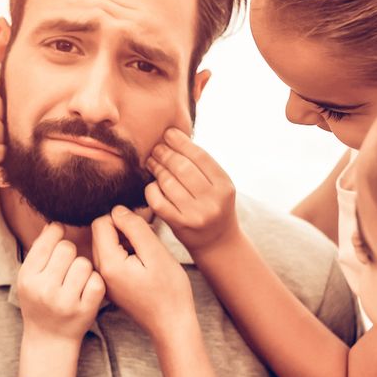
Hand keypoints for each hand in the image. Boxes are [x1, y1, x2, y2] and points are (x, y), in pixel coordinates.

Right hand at [16, 223, 105, 342]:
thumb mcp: (28, 278)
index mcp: (28, 277)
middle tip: (66, 265)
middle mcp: (45, 289)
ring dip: (83, 268)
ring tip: (75, 279)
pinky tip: (85, 290)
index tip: (60, 235)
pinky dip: (93, 282)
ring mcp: (66, 301)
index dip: (57, 233)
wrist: (49, 339)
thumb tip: (54, 224)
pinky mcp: (85, 310)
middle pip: (68, 248)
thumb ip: (39, 251)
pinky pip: (96, 280)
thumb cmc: (38, 302)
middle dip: (69, 253)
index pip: (49, 240)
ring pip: (84, 263)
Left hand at [91, 206, 195, 340]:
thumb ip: (134, 227)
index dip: (122, 219)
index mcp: (108, 263)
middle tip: (147, 242)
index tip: (142, 231)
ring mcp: (104, 280)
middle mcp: (99, 272)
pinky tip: (143, 265)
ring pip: (107, 245)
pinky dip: (126, 254)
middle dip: (123, 230)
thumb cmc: (169, 290)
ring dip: (125, 242)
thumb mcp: (156, 253)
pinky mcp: (111, 285)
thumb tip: (118, 210)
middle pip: (101, 233)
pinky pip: (112, 258)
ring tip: (147, 255)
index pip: (101, 223)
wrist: (172, 324)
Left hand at [145, 128, 239, 255]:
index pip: (200, 156)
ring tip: (151, 162)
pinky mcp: (180, 225)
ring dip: (157, 168)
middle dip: (166, 154)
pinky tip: (151, 184)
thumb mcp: (218, 186)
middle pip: (182, 168)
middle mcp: (213, 200)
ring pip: (168, 183)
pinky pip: (158, 201)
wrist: (218, 243)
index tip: (169, 133)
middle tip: (156, 148)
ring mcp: (196, 214)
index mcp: (225, 186)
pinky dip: (151, 189)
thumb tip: (175, 137)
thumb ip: (202, 166)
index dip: (181, 142)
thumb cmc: (214, 207)